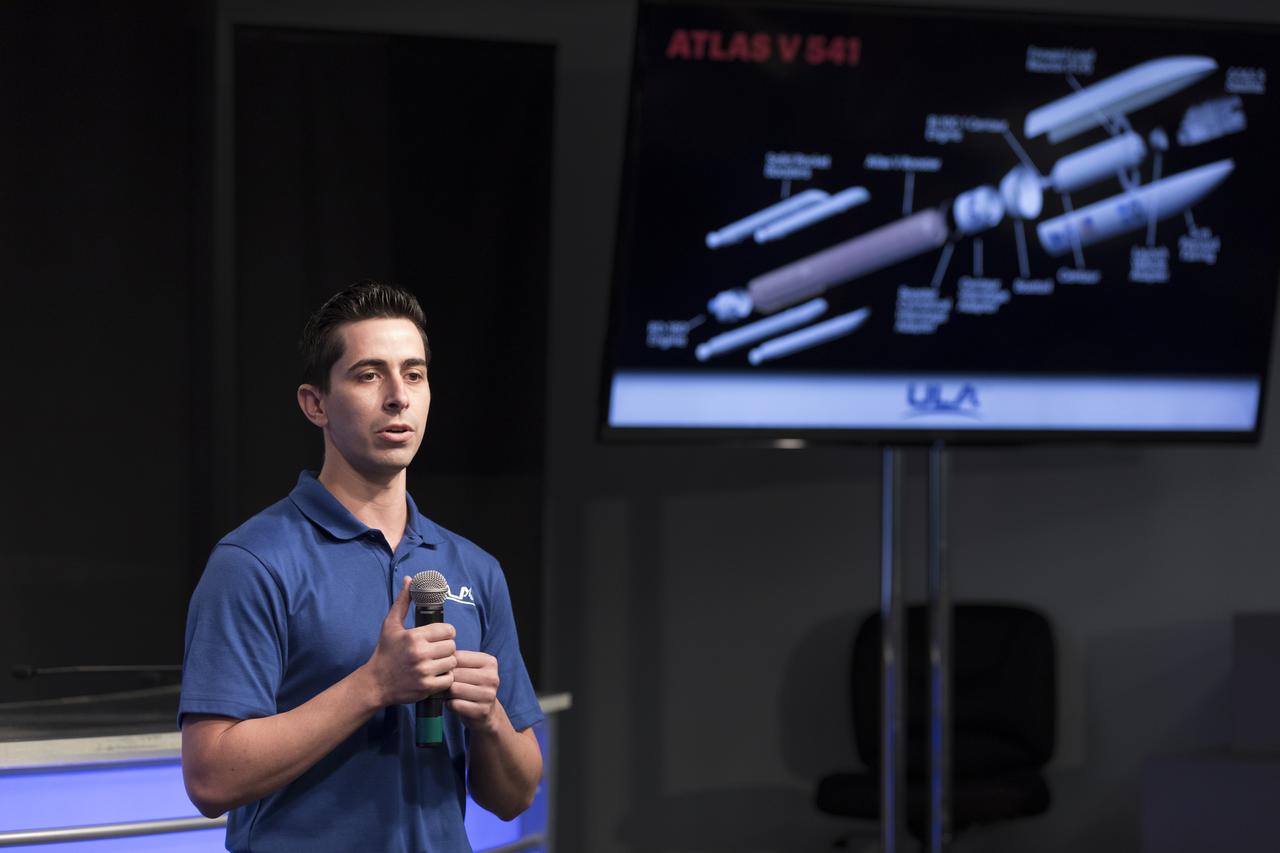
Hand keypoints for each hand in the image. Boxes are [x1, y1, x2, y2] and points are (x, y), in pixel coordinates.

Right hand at [364, 576, 456, 706]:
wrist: (375, 683)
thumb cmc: (385, 652)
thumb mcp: (390, 625)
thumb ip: (403, 601)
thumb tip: (409, 579)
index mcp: (414, 636)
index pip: (448, 630)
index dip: (445, 633)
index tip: (439, 637)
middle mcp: (420, 654)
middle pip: (452, 646)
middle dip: (446, 648)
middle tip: (436, 651)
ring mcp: (424, 672)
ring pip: (452, 663)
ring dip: (446, 663)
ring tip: (436, 663)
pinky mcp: (426, 687)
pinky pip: (448, 680)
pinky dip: (444, 678)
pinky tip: (434, 675)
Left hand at [448, 650, 500, 731]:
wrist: (485, 712)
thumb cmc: (471, 686)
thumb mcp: (470, 669)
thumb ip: (456, 660)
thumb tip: (437, 658)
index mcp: (489, 662)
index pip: (457, 658)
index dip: (446, 665)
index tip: (446, 672)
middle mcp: (492, 677)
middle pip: (455, 674)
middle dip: (445, 680)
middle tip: (444, 685)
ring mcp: (488, 695)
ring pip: (453, 689)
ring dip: (446, 693)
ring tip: (448, 694)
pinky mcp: (482, 710)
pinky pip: (454, 704)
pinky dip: (449, 704)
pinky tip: (453, 703)